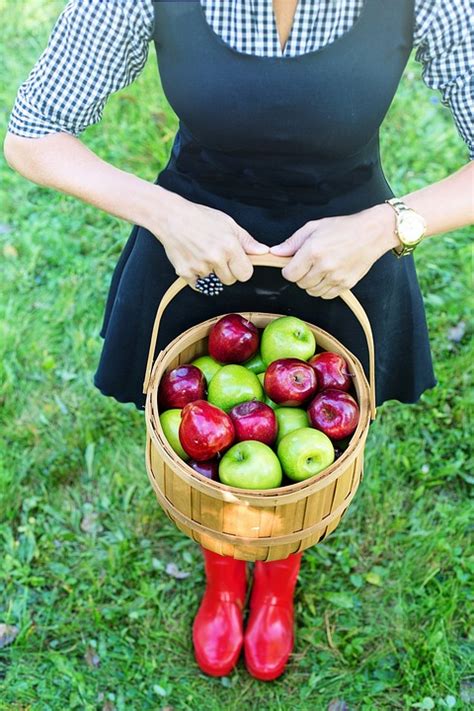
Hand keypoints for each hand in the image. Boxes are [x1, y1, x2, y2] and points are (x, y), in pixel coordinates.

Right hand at [152, 189, 268, 289]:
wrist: (170, 217)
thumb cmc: (200, 218)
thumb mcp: (228, 224)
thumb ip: (247, 241)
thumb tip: (264, 252)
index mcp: (229, 246)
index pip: (246, 274)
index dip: (242, 269)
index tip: (236, 262)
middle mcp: (215, 258)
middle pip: (230, 280)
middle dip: (227, 272)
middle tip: (217, 256)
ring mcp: (199, 267)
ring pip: (214, 283)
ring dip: (211, 273)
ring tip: (203, 254)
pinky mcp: (184, 272)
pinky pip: (198, 285)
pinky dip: (197, 276)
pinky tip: (193, 259)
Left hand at [270, 204, 396, 298]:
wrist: (372, 233)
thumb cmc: (343, 227)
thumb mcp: (314, 227)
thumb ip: (292, 242)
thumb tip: (275, 252)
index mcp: (313, 251)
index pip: (289, 274)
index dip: (289, 270)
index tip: (294, 265)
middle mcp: (324, 266)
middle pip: (300, 284)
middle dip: (301, 275)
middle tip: (309, 264)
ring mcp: (336, 277)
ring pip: (312, 292)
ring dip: (312, 283)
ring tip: (320, 269)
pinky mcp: (346, 284)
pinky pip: (327, 295)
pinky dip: (324, 288)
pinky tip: (329, 275)